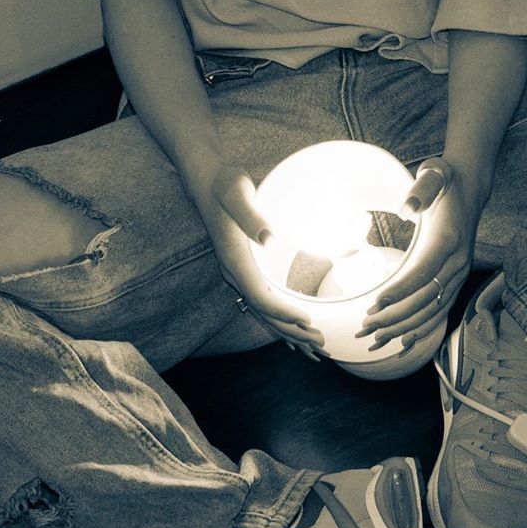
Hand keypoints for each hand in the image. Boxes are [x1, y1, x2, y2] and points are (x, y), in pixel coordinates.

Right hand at [193, 164, 325, 358]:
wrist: (206, 180)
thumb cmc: (225, 183)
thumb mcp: (237, 192)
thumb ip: (251, 215)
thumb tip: (270, 239)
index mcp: (235, 259)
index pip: (260, 296)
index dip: (284, 312)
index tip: (308, 321)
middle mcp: (233, 271)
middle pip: (262, 312)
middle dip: (290, 331)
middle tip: (320, 344)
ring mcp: (236, 272)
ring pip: (261, 311)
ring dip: (286, 330)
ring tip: (312, 347)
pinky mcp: (242, 268)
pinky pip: (260, 301)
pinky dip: (277, 319)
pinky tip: (290, 328)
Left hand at [355, 156, 485, 352]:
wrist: (470, 187)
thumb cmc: (444, 181)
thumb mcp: (433, 175)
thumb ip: (420, 192)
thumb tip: (406, 208)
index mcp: (448, 239)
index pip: (424, 272)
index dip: (400, 290)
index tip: (376, 303)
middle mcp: (458, 261)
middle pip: (427, 298)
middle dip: (396, 316)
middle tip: (366, 326)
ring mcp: (460, 272)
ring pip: (434, 310)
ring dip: (405, 327)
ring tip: (377, 338)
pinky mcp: (457, 278)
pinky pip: (441, 310)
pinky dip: (423, 327)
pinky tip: (404, 341)